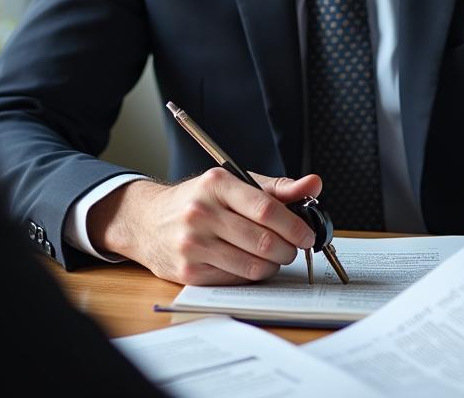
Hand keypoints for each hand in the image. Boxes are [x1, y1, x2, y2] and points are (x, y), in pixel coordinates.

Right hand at [87, 169, 321, 284]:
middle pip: (264, 241)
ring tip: (273, 256)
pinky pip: (236, 280)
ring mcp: (193, 244)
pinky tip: (248, 263)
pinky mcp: (189, 272)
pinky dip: (251, 275)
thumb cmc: (200, 200)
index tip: (308, 235)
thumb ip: (277, 188)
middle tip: (293, 248)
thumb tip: (314, 184)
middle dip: (289, 249)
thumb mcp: (234, 184)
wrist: (148, 220)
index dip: (294, 225)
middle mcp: (201, 212)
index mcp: (216, 183)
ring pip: (254, 266)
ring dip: (273, 265)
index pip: (265, 208)